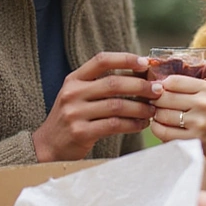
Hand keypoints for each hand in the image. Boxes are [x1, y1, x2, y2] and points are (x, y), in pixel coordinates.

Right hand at [32, 52, 158, 160]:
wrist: (48, 146)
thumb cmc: (72, 117)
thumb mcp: (78, 95)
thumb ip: (101, 84)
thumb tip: (140, 75)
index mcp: (73, 79)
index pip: (101, 60)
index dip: (125, 59)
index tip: (145, 63)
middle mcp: (72, 93)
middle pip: (113, 83)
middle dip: (140, 86)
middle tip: (158, 90)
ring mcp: (75, 113)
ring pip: (117, 105)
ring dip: (140, 107)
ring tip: (153, 110)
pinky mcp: (81, 132)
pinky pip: (114, 125)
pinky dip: (132, 124)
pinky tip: (142, 124)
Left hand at [150, 73, 205, 178]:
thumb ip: (194, 83)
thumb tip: (164, 80)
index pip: (173, 81)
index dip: (162, 85)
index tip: (160, 90)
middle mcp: (203, 104)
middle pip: (164, 97)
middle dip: (156, 100)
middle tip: (156, 103)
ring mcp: (198, 123)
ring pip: (162, 115)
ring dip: (156, 115)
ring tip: (160, 115)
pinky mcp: (193, 140)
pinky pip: (164, 133)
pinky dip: (158, 129)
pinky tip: (161, 126)